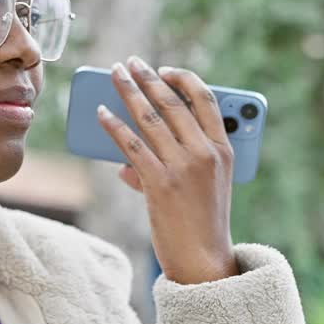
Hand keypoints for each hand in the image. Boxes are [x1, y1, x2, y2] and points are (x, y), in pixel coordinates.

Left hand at [96, 55, 237, 284]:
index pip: (206, 100)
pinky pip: (131, 145)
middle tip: (130, 62)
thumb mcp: (205, 187)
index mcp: (223, 150)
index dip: (183, 79)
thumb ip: (176, 164)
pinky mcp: (159, 183)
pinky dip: (113, 126)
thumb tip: (125, 162)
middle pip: (172, 103)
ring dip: (128, 92)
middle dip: (148, 78)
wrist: (203, 260)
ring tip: (114, 75)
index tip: (164, 69)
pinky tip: (100, 114)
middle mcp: (205, 153)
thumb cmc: (202, 223)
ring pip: (149, 118)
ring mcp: (182, 167)